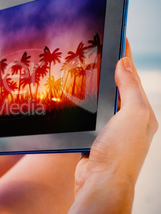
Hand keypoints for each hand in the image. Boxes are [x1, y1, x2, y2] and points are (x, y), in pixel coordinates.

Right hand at [70, 40, 157, 212]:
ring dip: (98, 86)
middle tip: (100, 51)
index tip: (119, 39)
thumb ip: (130, 88)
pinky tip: (79, 99)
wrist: (101, 181)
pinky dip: (87, 104)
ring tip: (89, 70)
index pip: (132, 77)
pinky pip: (92, 115)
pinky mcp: (95, 137)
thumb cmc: (120, 152)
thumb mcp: (133, 114)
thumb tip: (124, 63)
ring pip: (103, 101)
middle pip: (118, 88)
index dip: (125, 57)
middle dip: (111, 69)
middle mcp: (128, 120)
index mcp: (141, 112)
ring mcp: (111, 130)